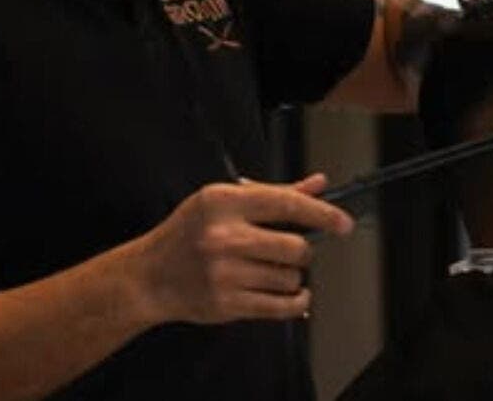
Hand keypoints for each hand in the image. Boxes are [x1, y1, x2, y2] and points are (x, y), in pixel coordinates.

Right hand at [136, 173, 352, 324]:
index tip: (342, 223)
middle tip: (292, 251)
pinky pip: (280, 306)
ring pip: (290, 278)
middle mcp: (223, 236)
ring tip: (271, 271)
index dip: (322, 214)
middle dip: (302, 251)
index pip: (285, 203)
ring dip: (291, 277)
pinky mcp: (226, 304)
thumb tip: (318, 185)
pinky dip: (296, 302)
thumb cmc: (188, 234)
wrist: (149, 276)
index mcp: (223, 202)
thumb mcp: (224, 202)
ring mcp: (223, 273)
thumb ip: (274, 194)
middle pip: (295, 247)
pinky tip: (294, 296)